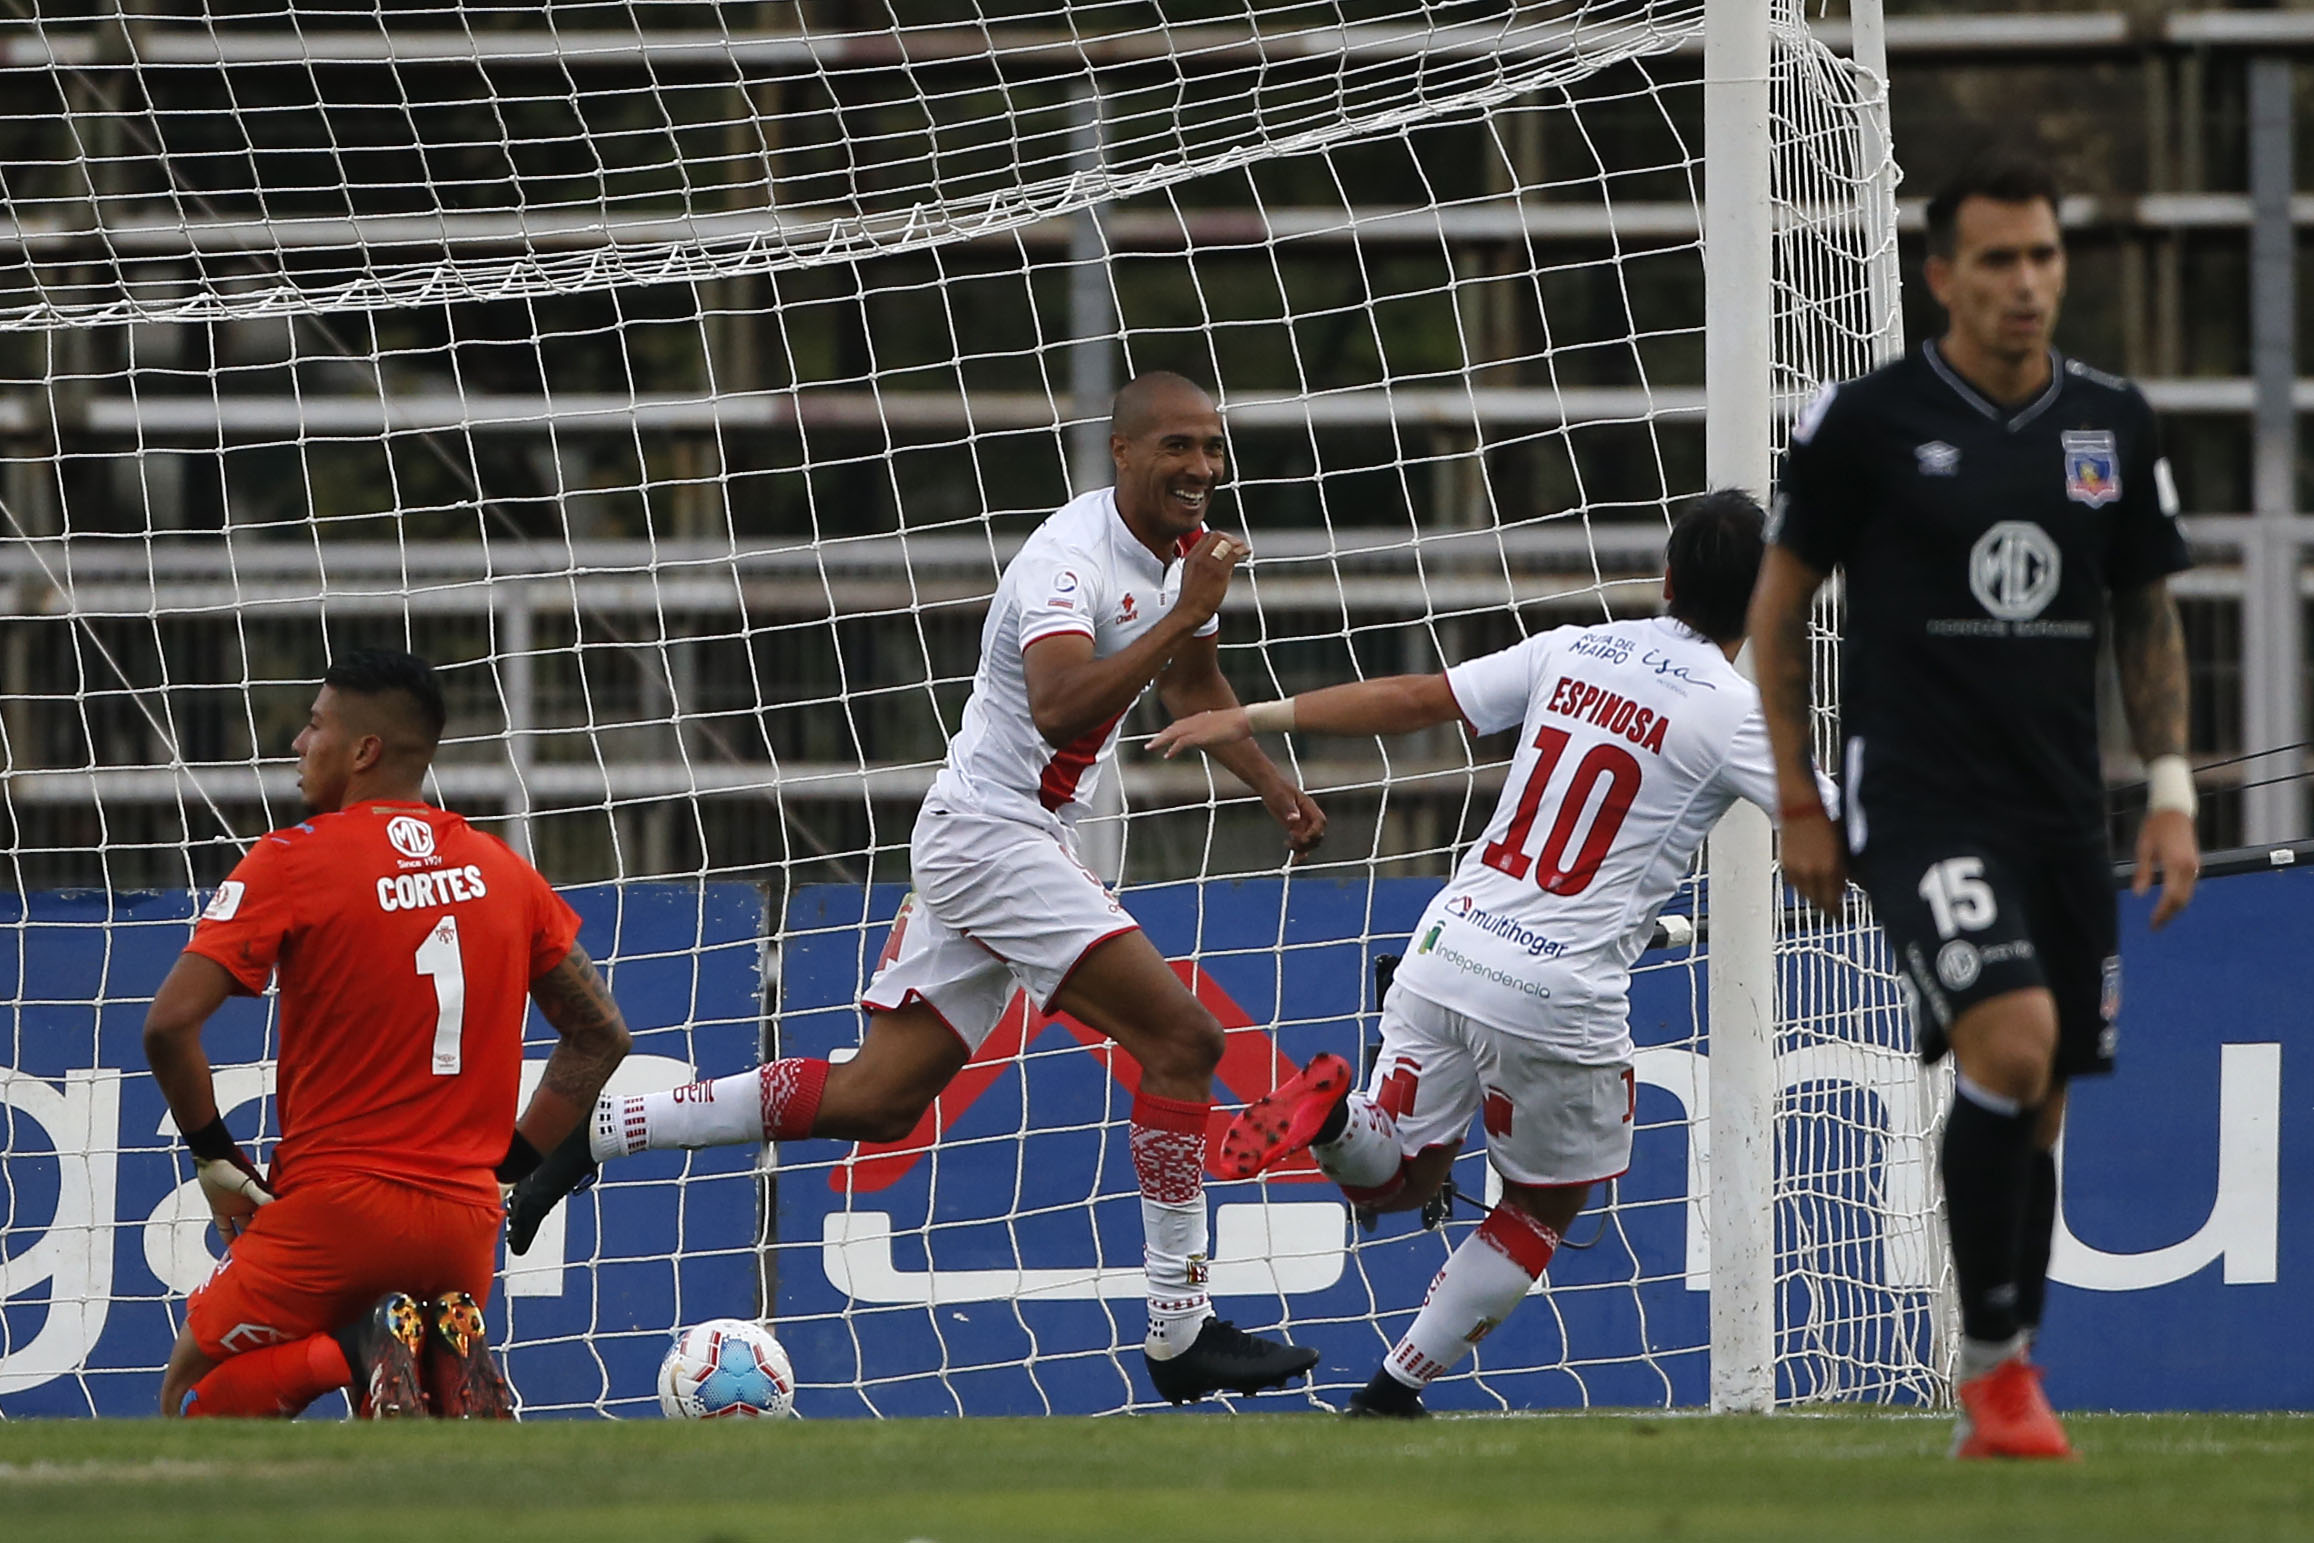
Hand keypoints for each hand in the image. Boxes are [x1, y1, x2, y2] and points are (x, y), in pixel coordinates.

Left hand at [195, 1150, 273, 1242]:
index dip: (275, 1225)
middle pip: (257, 1223)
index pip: (270, 1214)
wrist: (212, 1159)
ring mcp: (235, 1207)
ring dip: (244, 1238)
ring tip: (250, 1253)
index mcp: (260, 1196)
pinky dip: (226, 1237)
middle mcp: (250, 1203)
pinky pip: (224, 1227)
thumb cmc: (234, 1167)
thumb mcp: (249, 1183)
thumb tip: (275, 1206)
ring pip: (242, 1228)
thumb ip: (261, 1195)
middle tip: (267, 1251)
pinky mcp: (220, 1209)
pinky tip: (229, 1248)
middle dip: (262, 1235)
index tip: (282, 1239)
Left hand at [1148, 706, 1250, 758]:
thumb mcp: (1225, 726)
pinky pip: (1181, 742)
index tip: (1163, 736)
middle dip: (1161, 736)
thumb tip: (1218, 736)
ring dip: (1160, 741)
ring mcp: (1196, 727)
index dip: (1171, 731)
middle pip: (1173, 728)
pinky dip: (1172, 748)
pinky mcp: (1199, 736)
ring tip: (1150, 748)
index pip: (1181, 724)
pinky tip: (1167, 755)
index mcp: (1201, 717)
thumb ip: (1217, 730)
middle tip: (1150, 744)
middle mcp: (1196, 721)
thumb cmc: (1239, 723)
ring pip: (1172, 734)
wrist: (1244, 720)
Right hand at [1172, 530, 1247, 628]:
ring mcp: (1209, 564)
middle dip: (1231, 537)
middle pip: (1217, 535)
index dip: (1221, 536)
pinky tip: (1247, 553)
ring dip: (1238, 543)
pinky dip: (1243, 550)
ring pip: (1226, 542)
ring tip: (1244, 549)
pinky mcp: (1219, 572)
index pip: (1207, 536)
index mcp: (1191, 557)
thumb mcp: (1191, 575)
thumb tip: (1219, 559)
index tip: (1229, 542)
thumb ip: (1203, 564)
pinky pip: (1233, 554)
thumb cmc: (1192, 599)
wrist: (1189, 612)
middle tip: (1238, 544)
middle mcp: (1199, 557)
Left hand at [1263, 783, 1325, 859]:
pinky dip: (1298, 852)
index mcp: (1309, 807)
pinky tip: (1293, 861)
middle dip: (1307, 842)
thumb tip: (1294, 819)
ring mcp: (1303, 824)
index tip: (1302, 838)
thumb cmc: (1276, 788)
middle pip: (1317, 835)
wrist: (1269, 787)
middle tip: (1292, 842)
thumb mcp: (1281, 796)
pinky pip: (1301, 844)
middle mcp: (1309, 817)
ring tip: (1288, 845)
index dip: (1314, 832)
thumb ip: (1288, 808)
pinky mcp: (1295, 829)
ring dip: (1302, 849)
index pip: (1320, 822)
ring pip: (1310, 842)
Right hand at [1778, 808, 1847, 915]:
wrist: (1800, 806)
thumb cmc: (1823, 819)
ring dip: (1813, 897)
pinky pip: (1795, 884)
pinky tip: (1808, 882)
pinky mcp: (1785, 865)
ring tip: (1820, 896)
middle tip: (1832, 909)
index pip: (1833, 899)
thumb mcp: (1843, 845)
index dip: (1837, 908)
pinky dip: (1802, 886)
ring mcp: (1796, 869)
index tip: (1840, 912)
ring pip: (1805, 894)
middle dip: (1826, 905)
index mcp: (1829, 867)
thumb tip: (1853, 880)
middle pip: (1818, 901)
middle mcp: (1811, 871)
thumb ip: (1846, 868)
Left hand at [2133, 807, 2199, 928]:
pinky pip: (2189, 887)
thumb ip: (2142, 872)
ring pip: (2188, 895)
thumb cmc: (2155, 826)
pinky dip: (2179, 898)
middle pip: (2182, 900)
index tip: (2152, 923)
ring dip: (2175, 908)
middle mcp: (2189, 867)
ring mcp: (2194, 866)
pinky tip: (2167, 903)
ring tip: (2160, 918)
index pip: (2171, 896)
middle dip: (2169, 915)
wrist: (2175, 810)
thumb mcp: (2143, 848)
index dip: (2162, 912)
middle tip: (2155, 926)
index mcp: (2175, 863)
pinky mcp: (2195, 864)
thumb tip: (2138, 895)